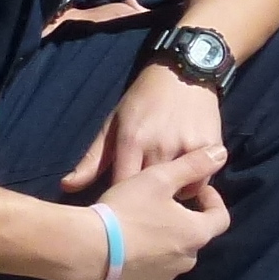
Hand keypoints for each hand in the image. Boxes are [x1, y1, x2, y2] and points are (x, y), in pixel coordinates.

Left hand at [60, 63, 226, 196]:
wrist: (184, 72)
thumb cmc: (142, 100)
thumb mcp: (113, 124)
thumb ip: (93, 159)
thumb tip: (67, 187)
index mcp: (131, 141)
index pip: (122, 188)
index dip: (122, 203)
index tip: (123, 207)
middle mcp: (160, 146)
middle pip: (153, 196)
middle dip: (149, 203)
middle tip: (147, 203)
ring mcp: (188, 147)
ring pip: (182, 193)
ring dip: (175, 196)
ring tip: (168, 190)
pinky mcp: (211, 146)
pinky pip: (204, 181)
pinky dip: (195, 184)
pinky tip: (187, 177)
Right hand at [92, 145, 229, 279]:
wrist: (87, 250)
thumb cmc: (128, 210)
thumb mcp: (160, 178)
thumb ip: (193, 165)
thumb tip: (222, 153)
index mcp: (196, 234)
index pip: (221, 218)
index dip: (212, 200)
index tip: (195, 189)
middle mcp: (186, 261)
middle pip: (195, 237)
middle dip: (184, 220)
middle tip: (162, 205)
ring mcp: (165, 279)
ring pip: (173, 255)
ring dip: (165, 241)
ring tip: (142, 225)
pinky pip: (153, 271)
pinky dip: (148, 259)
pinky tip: (128, 247)